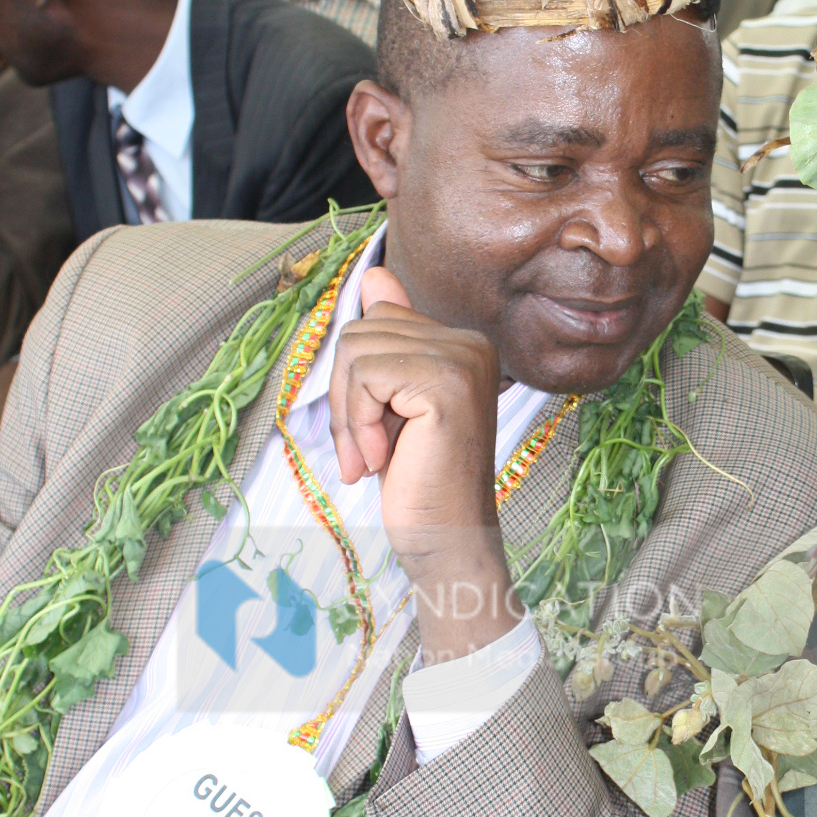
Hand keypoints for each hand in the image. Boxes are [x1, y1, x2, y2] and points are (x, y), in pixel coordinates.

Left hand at [328, 266, 518, 660]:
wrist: (445, 539)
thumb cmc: (418, 482)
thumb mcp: (390, 404)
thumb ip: (387, 343)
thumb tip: (375, 277)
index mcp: (462, 342)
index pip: (377, 320)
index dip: (357, 380)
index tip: (375, 433)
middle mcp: (470, 342)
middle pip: (360, 330)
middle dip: (346, 397)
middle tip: (365, 451)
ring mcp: (462, 359)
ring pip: (356, 350)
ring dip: (349, 415)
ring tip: (372, 457)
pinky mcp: (446, 383)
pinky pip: (365, 375)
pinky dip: (357, 422)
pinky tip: (380, 458)